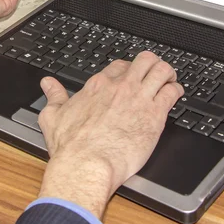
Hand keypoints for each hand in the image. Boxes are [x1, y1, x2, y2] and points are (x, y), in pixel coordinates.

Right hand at [37, 52, 183, 217]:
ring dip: (168, 73)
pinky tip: (175, 96)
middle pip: (144, 60)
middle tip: (155, 74)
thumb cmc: (71, 146)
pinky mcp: (155, 115)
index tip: (130, 77)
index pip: (119, 66)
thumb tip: (47, 84)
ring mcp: (139, 98)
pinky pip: (173, 92)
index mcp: (98, 86)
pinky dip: (176, 91)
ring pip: (162, 70)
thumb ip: (53, 96)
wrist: (87, 164)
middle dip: (152, 65)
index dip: (128, 70)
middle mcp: (120, 87)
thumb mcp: (52, 115)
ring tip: (169, 81)